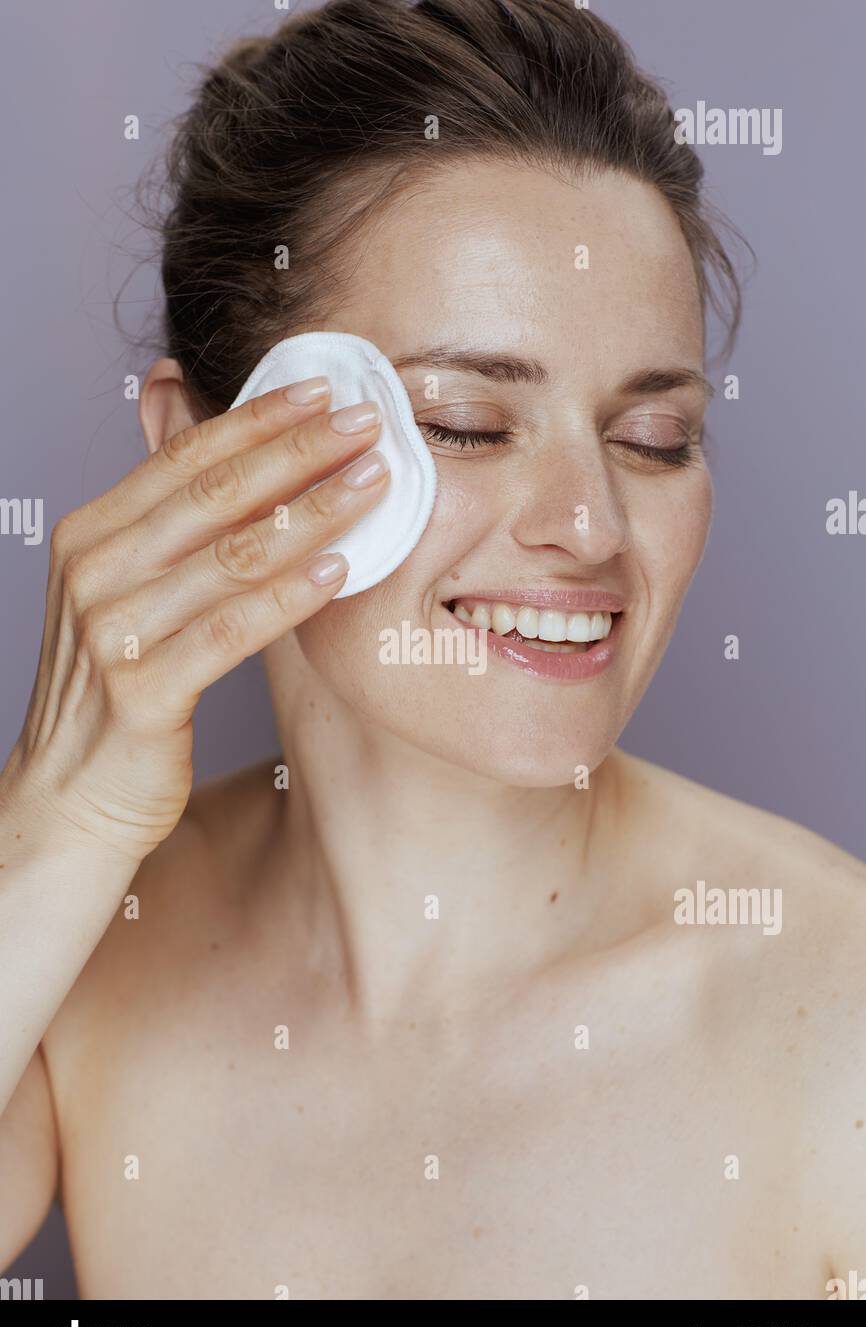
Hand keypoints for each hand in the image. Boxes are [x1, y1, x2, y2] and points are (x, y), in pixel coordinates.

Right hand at [0, 379, 387, 859]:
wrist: (68, 798)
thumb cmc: (118, 690)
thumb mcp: (129, 593)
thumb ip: (170, 525)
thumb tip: (199, 431)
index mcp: (93, 535)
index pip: (185, 458)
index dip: (259, 419)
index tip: (324, 389)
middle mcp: (95, 572)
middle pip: (215, 495)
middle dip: (299, 451)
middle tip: (368, 423)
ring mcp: (113, 631)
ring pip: (232, 556)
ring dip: (312, 515)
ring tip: (374, 486)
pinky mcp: (142, 692)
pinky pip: (232, 631)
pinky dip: (289, 597)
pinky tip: (339, 570)